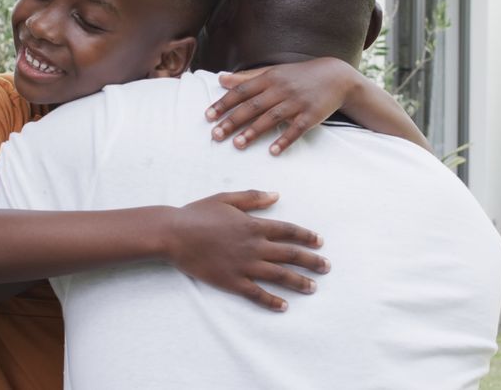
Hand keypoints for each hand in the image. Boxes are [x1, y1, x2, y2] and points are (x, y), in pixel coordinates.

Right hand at [165, 190, 328, 311]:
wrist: (174, 234)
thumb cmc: (198, 213)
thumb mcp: (226, 198)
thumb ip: (253, 198)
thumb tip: (276, 195)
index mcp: (253, 225)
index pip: (288, 231)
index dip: (306, 236)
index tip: (320, 242)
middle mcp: (253, 246)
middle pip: (290, 255)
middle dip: (311, 261)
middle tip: (327, 267)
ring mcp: (243, 265)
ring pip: (278, 276)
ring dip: (298, 282)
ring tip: (313, 287)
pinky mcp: (231, 281)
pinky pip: (256, 293)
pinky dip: (272, 300)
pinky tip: (284, 306)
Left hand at [205, 58, 360, 154]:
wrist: (336, 77)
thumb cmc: (299, 75)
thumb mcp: (273, 72)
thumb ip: (247, 78)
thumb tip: (221, 80)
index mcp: (270, 78)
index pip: (242, 91)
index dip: (224, 103)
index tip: (208, 116)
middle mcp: (281, 89)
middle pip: (253, 106)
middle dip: (232, 120)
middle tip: (216, 135)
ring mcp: (297, 102)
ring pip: (271, 118)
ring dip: (253, 132)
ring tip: (237, 144)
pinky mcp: (311, 115)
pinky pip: (296, 129)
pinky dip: (284, 140)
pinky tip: (273, 151)